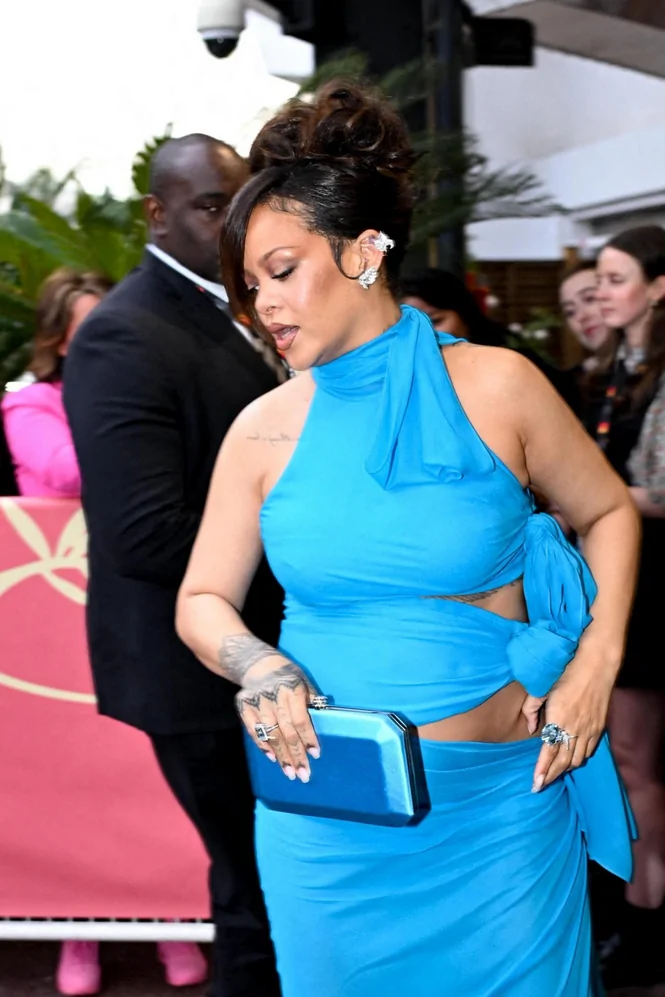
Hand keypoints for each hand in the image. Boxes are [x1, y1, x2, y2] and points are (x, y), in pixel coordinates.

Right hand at [236, 655, 319, 782]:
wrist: (258, 665)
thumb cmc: (288, 676)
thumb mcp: (304, 682)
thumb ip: (312, 702)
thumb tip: (327, 723)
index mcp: (291, 690)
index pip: (300, 720)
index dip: (308, 738)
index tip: (315, 755)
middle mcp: (273, 697)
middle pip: (286, 732)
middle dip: (296, 755)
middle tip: (303, 774)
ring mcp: (257, 703)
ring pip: (271, 735)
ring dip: (281, 756)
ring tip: (290, 773)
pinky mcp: (244, 707)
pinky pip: (254, 731)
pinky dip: (263, 746)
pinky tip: (273, 759)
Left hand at [531, 651, 613, 791]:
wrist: (596, 665)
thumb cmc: (567, 673)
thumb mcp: (543, 686)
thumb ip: (532, 707)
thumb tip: (532, 729)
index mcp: (559, 718)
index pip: (549, 750)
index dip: (542, 769)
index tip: (536, 782)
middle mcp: (575, 728)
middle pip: (563, 760)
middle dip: (551, 775)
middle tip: (541, 786)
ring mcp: (589, 729)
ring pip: (577, 758)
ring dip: (564, 769)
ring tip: (553, 775)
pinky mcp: (599, 727)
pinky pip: (589, 751)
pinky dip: (579, 759)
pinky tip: (572, 761)